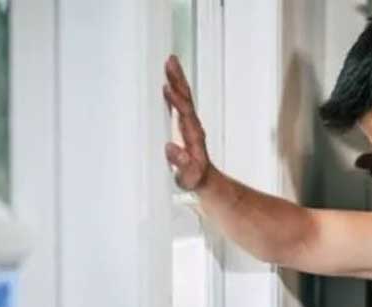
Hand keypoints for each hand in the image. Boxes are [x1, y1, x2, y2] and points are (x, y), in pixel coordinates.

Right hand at [163, 55, 212, 190]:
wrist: (204, 179)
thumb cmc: (194, 178)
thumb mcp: (188, 175)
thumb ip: (182, 164)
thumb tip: (171, 147)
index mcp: (194, 136)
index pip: (185, 114)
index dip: (177, 101)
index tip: (168, 89)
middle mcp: (194, 126)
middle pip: (186, 98)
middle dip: (179, 80)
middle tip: (171, 61)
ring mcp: (191, 123)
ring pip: (185, 97)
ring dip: (178, 80)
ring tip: (170, 63)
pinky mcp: (186, 124)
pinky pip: (181, 102)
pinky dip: (176, 89)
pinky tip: (168, 81)